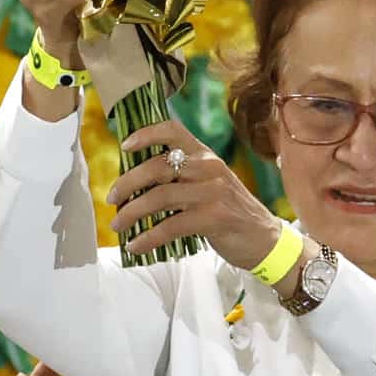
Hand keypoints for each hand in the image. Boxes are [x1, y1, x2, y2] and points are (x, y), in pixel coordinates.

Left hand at [108, 118, 283, 265]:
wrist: (264, 239)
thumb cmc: (230, 211)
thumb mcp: (210, 183)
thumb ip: (182, 176)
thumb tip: (135, 181)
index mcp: (205, 155)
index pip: (173, 131)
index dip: (146, 134)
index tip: (124, 146)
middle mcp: (209, 168)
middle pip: (157, 167)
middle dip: (127, 183)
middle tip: (112, 199)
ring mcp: (212, 193)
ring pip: (160, 197)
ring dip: (132, 213)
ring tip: (118, 225)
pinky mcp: (213, 218)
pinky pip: (170, 226)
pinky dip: (147, 237)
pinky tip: (136, 245)